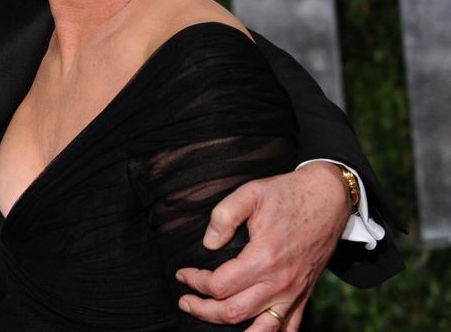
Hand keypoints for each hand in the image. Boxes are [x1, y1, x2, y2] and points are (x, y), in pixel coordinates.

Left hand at [175, 162, 349, 330]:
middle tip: (185, 301)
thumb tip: (208, 244)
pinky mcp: (305, 294)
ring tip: (210, 318)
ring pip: (260, 329)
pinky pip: (289, 327)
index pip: (219, 286)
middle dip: (203, 310)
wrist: (328, 198)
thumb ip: (223, 216)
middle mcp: (280, 282)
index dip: (195, 282)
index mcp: (263, 258)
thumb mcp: (250, 193)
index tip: (183, 273)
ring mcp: (294, 292)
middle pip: (233, 312)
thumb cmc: (287, 194)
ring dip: (231, 328)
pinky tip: (251, 330)